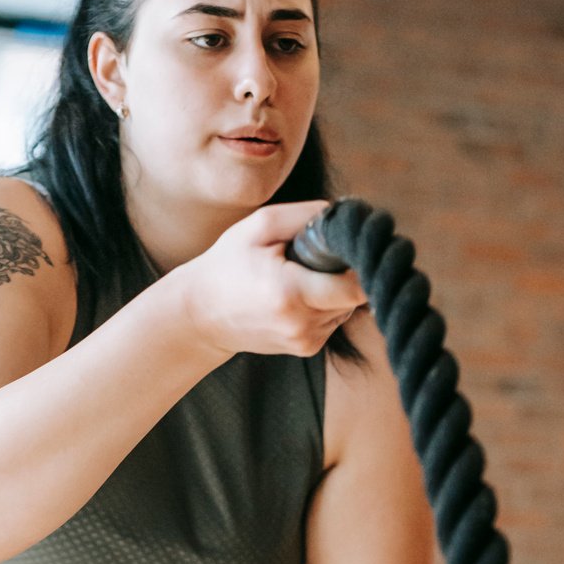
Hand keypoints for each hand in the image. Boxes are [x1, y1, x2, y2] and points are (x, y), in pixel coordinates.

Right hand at [179, 200, 367, 361]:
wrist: (200, 315)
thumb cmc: (228, 265)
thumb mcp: (260, 226)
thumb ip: (307, 216)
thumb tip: (347, 215)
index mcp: (291, 294)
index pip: (357, 286)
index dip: (363, 262)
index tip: (353, 245)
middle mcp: (302, 324)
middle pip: (356, 294)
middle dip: (346, 270)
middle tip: (318, 255)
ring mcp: (306, 341)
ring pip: (347, 307)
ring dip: (334, 287)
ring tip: (299, 275)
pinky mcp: (307, 348)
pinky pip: (333, 318)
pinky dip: (323, 302)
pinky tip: (296, 294)